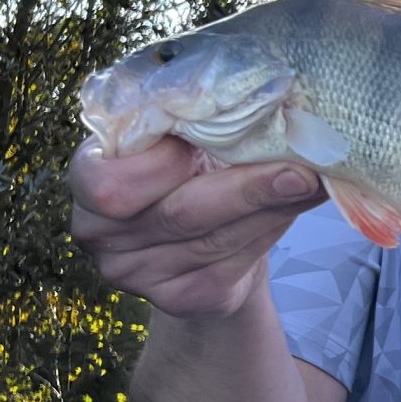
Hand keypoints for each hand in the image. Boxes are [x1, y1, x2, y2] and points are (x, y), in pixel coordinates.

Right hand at [68, 137, 323, 318]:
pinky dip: (270, 230)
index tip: (216, 135)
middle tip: (302, 169)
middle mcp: (99, 233)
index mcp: (86, 177)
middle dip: (247, 188)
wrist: (199, 233)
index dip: (165, 164)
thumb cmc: (185, 167)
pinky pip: (232, 264)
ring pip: (215, 240)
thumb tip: (266, 102)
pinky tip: (296, 207)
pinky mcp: (179, 298)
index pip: (111, 184)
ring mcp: (135, 273)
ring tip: (313, 181)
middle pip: (180, 214)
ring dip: (271, 208)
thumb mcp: (178, 133)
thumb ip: (194, 120)